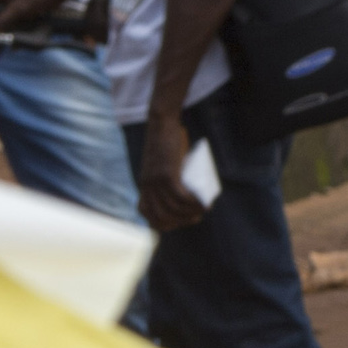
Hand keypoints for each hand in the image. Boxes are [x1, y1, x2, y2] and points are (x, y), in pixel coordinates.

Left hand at [138, 111, 206, 232]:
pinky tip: (203, 204)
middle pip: (161, 218)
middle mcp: (147, 186)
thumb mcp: (162, 161)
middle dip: (181, 222)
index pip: (148, 215)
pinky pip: (180, 197)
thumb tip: (185, 181)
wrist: (162, 123)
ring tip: (203, 209)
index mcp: (144, 185)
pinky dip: (193, 204)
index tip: (181, 221)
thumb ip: (167, 171)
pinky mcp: (167, 174)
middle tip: (196, 216)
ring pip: (173, 209)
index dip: (164, 224)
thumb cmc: (166, 141)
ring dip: (191, 214)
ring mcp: (155, 181)